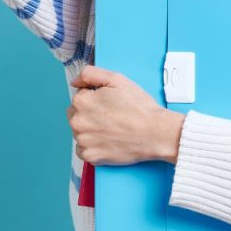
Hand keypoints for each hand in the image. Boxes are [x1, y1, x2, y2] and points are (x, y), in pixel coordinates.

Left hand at [68, 66, 183, 165]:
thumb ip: (90, 74)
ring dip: (91, 130)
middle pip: (76, 114)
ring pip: (80, 132)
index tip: (110, 103)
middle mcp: (77, 122)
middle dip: (90, 113)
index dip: (96, 98)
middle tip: (111, 116)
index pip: (80, 96)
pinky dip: (93, 147)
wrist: (155, 133)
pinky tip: (108, 141)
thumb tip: (75, 82)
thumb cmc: (138, 106)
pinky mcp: (91, 156)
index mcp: (81, 101)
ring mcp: (83, 141)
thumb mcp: (116, 79)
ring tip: (112, 129)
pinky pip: (83, 150)